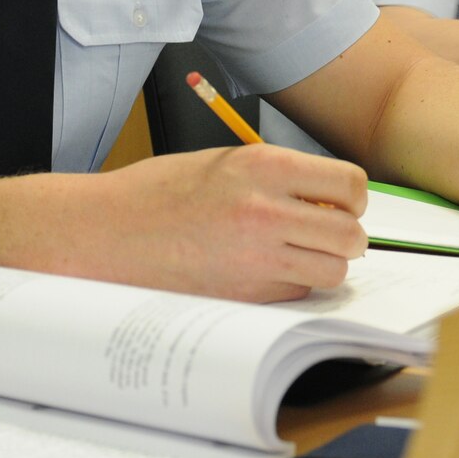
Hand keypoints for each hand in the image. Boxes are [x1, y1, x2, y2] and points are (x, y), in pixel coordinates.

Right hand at [88, 145, 367, 302]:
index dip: (352, 197)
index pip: (351, 184)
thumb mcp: (225, 162)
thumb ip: (280, 176)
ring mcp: (257, 259)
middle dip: (348, 236)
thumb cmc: (158, 193)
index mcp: (265, 167)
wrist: (107, 233)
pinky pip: (297, 292)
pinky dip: (293, 285)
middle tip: (329, 233)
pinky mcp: (245, 295)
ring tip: (298, 253)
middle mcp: (267, 212)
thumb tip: (328, 195)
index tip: (342, 202)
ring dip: (325, 264)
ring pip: (333, 271)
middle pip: (351, 235)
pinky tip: (263, 270)